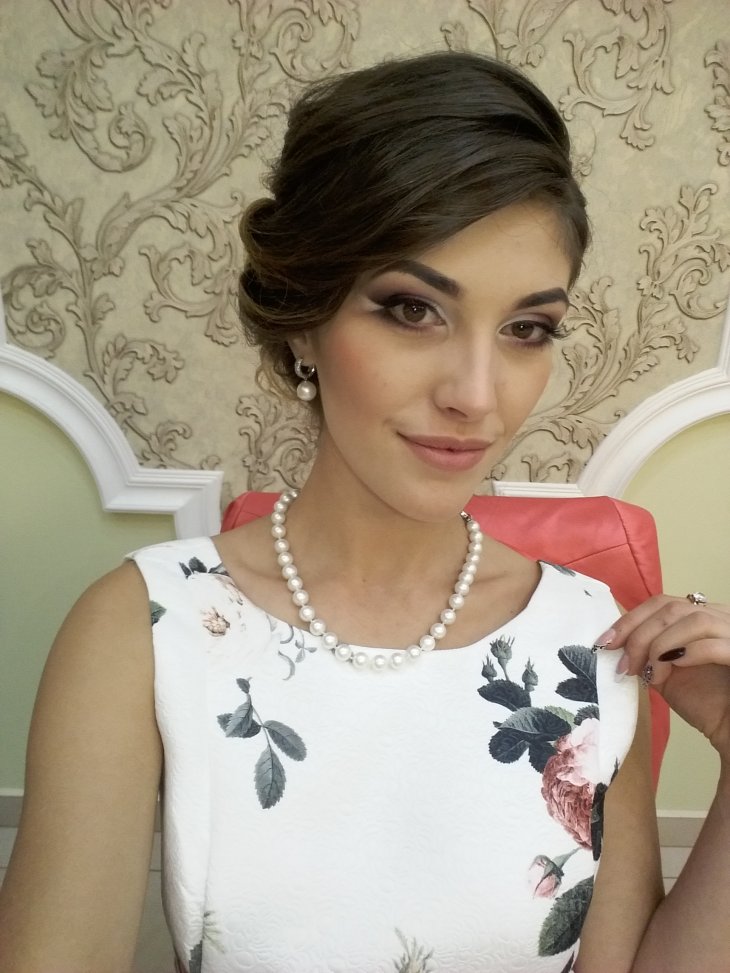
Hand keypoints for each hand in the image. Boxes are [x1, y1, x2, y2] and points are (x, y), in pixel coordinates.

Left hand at [603, 595, 729, 761]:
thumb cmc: (708, 706)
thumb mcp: (669, 672)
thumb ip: (650, 652)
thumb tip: (616, 643)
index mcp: (706, 617)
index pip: (663, 603)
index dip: (631, 619)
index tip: (606, 642)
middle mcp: (725, 618)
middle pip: (673, 608)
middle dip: (639, 634)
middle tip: (623, 665)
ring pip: (693, 620)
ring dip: (660, 645)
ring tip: (648, 674)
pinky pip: (714, 643)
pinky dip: (686, 653)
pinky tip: (669, 670)